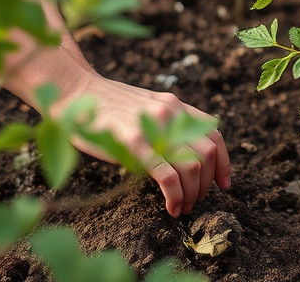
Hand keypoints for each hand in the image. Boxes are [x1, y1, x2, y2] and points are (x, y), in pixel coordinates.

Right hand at [53, 74, 230, 216]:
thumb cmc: (106, 104)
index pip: (215, 133)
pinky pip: (167, 176)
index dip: (224, 162)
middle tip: (195, 200)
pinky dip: (176, 196)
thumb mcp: (146, 105)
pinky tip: (172, 208)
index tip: (224, 184)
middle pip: (208, 153)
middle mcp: (171, 114)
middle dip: (206, 184)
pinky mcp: (135, 144)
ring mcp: (154, 128)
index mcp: (175, 106)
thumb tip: (182, 153)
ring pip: (193, 166)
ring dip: (193, 193)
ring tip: (183, 207)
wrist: (75, 91)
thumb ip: (166, 123)